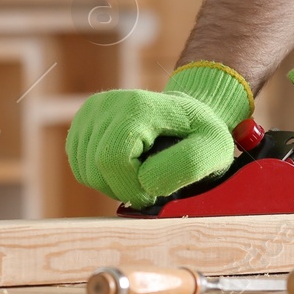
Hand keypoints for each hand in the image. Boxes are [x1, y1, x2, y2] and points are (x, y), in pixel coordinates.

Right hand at [65, 61, 251, 208]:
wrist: (188, 116)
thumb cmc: (202, 135)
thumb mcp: (214, 148)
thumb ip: (189, 165)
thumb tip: (146, 181)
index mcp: (138, 106)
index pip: (114, 160)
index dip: (133, 187)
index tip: (157, 190)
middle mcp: (109, 103)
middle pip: (95, 169)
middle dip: (123, 188)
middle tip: (150, 182)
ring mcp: (92, 111)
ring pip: (85, 171)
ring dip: (112, 184)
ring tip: (140, 171)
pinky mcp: (82, 123)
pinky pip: (79, 167)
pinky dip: (100, 177)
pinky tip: (124, 167)